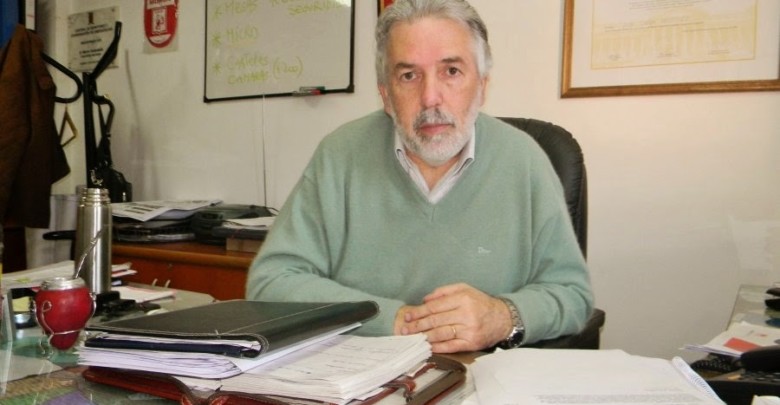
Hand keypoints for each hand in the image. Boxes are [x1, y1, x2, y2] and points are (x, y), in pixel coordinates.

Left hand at [396, 283, 513, 352]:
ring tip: (413, 337)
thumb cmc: (481, 303)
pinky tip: (428, 346)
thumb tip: (425, 299)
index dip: (419, 312)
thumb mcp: (465, 289)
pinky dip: (438, 347)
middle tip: (405, 329)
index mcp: (463, 299)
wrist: (503, 318)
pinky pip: (451, 346)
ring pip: (442, 334)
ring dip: (425, 336)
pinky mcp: (472, 343)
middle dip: (418, 325)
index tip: (409, 316)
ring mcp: (469, 330)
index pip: (435, 306)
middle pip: (436, 320)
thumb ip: (444, 291)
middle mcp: (466, 314)